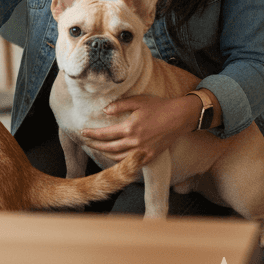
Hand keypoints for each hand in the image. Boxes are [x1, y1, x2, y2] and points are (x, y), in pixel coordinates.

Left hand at [81, 93, 198, 162]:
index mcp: (130, 128)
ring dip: (106, 154)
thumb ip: (119, 105)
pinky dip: (121, 161)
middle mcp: (135, 142)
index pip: (105, 134)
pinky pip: (132, 162)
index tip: (82, 132)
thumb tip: (104, 111)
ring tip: (98, 148)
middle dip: (95, 145)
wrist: (180, 117)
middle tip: (86, 142)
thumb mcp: (137, 101)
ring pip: (119, 158)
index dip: (92, 134)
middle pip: (109, 148)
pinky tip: (115, 157)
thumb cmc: (158, 106)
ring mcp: (144, 151)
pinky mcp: (151, 156)